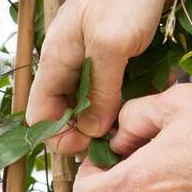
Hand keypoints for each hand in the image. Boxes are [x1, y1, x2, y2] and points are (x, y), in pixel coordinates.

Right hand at [26, 0, 171, 154]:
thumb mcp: (112, 45)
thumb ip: (100, 91)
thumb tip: (91, 131)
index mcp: (56, 60)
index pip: (40, 114)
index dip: (58, 135)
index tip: (88, 146)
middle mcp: (69, 62)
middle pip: (67, 111)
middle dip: (88, 129)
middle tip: (117, 139)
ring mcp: (91, 56)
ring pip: (93, 100)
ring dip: (113, 114)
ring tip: (136, 120)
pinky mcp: (115, 51)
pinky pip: (116, 84)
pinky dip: (131, 93)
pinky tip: (151, 94)